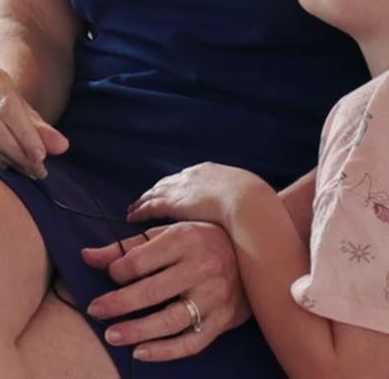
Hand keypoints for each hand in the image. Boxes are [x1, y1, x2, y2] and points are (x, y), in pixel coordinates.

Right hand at [0, 63, 68, 179]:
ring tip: (29, 170)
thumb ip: (44, 129)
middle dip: (18, 152)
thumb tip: (61, 146)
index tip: (41, 156)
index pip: (6, 107)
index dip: (25, 134)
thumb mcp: (29, 113)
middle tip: (38, 170)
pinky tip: (8, 169)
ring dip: (8, 162)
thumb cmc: (12, 109)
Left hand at [81, 221, 247, 362]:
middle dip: (118, 303)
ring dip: (138, 331)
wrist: (254, 254)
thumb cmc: (201, 240)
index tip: (109, 275)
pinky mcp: (223, 320)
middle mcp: (201, 267)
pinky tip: (141, 352)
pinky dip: (166, 351)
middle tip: (95, 310)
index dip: (117, 271)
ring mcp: (214, 296)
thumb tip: (86, 256)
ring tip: (112, 335)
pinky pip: (192, 342)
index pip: (140, 260)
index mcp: (185, 239)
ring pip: (170, 320)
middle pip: (152, 291)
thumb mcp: (166, 234)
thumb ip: (126, 246)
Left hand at [127, 162, 272, 228]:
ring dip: (145, 200)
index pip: (189, 178)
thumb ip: (242, 203)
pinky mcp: (173, 202)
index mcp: (212, 172)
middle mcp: (193, 176)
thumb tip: (249, 214)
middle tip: (146, 198)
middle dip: (158, 190)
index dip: (178, 186)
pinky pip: (150, 205)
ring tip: (134, 208)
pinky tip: (132, 216)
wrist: (249, 203)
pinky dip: (140, 210)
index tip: (171, 192)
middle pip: (169, 183)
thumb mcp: (250, 197)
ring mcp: (181, 188)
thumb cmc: (256, 205)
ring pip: (156, 193)